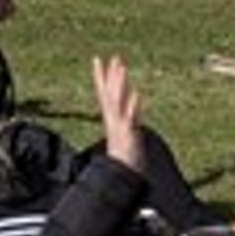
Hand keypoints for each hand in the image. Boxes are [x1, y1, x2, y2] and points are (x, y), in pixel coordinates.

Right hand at [92, 55, 144, 174]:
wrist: (122, 178)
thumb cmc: (125, 160)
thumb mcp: (124, 138)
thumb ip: (126, 124)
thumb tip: (127, 115)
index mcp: (112, 119)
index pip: (104, 94)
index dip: (101, 76)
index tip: (97, 59)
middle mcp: (113, 121)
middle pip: (110, 94)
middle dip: (112, 75)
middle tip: (115, 57)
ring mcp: (120, 127)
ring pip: (118, 102)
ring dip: (120, 84)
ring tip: (122, 67)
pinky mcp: (128, 135)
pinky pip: (130, 118)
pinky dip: (133, 106)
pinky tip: (137, 93)